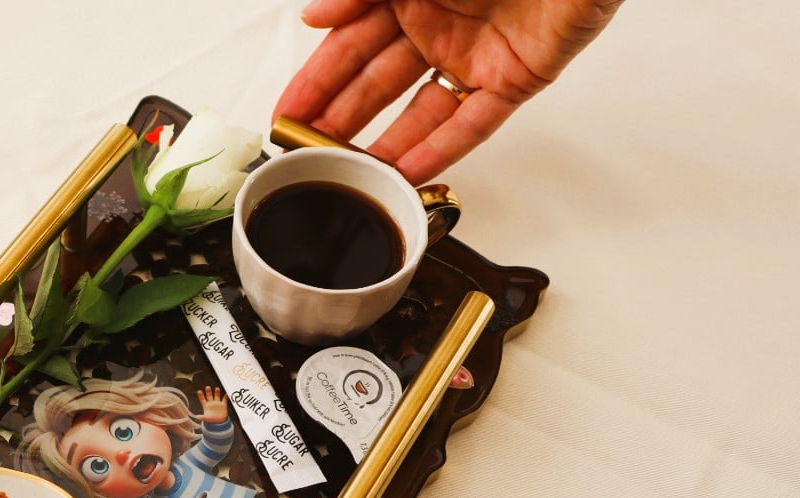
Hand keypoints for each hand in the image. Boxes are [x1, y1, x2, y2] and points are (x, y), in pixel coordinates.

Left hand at [196, 386, 229, 424]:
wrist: (219, 422)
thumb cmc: (211, 420)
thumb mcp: (206, 418)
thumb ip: (202, 417)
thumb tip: (196, 417)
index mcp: (206, 405)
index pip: (202, 399)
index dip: (201, 395)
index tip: (199, 391)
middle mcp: (211, 403)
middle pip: (209, 396)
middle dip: (208, 391)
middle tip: (207, 387)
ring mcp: (217, 403)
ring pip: (216, 396)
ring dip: (217, 392)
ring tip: (216, 388)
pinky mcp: (223, 405)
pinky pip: (224, 399)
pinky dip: (226, 397)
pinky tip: (226, 394)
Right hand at [275, 0, 623, 182]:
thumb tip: (315, 15)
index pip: (346, 46)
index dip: (313, 83)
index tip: (284, 117)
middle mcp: (437, 23)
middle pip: (375, 85)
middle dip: (337, 123)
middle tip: (305, 156)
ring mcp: (474, 54)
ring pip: (418, 112)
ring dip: (382, 147)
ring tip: (348, 178)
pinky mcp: (515, 78)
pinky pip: (473, 123)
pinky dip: (440, 150)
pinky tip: (406, 174)